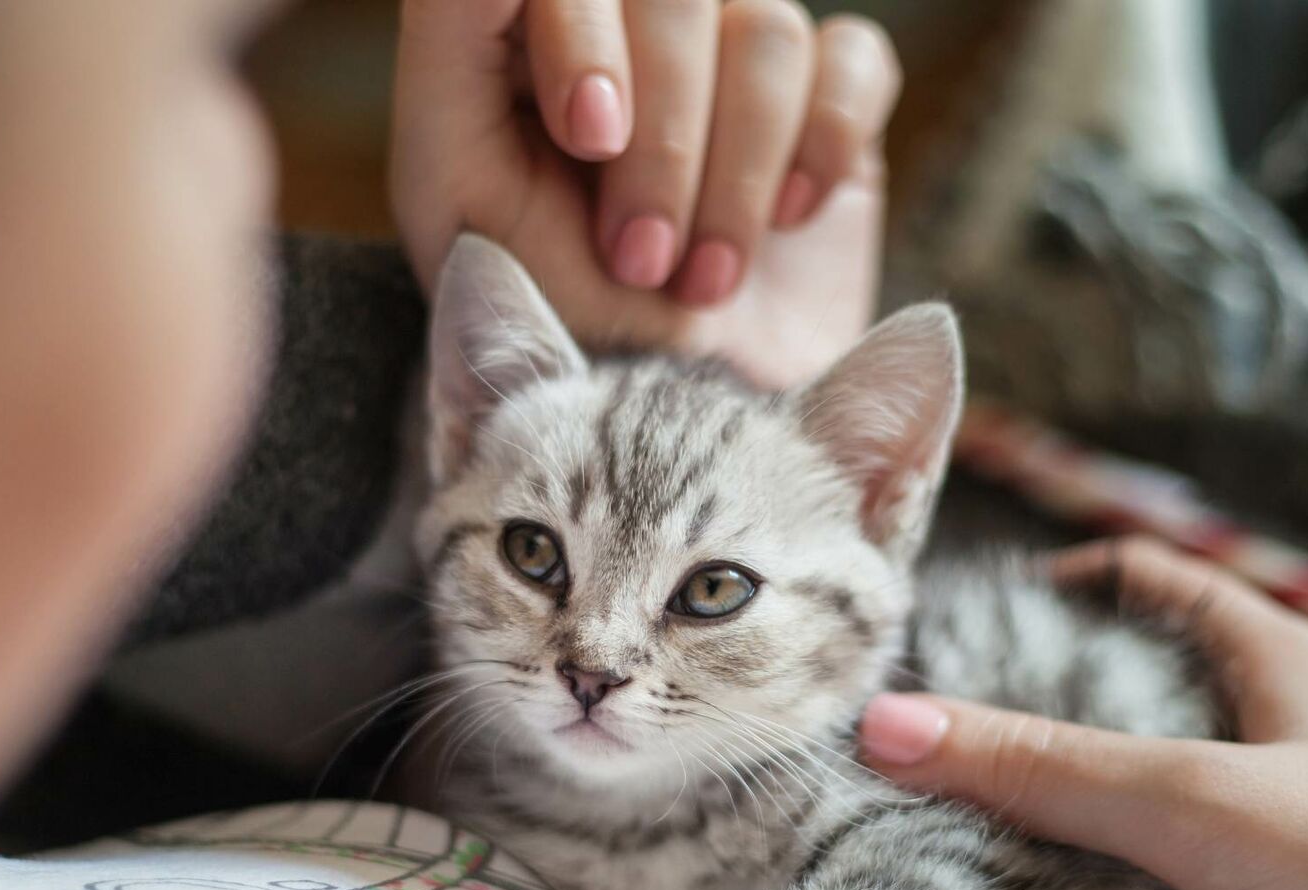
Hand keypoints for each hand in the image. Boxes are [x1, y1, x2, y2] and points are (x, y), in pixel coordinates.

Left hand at [391, 0, 901, 387]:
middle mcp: (642, 20)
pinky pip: (855, 63)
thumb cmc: (548, 312)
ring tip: (706, 280)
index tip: (590, 137)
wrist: (669, 431)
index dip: (589, 32)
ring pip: (770, 33)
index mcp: (536, 23)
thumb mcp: (460, 189)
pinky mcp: (828, 97)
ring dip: (738, 175)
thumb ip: (452, 46)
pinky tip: (788, 221)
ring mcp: (739, 53)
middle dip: (667, 144)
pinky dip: (824, 145)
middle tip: (641, 263)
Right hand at [859, 535, 1307, 889]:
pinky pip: (1203, 840)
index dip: (1060, 585)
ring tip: (1005, 814)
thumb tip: (886, 725)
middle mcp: (1301, 712)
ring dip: (1096, 782)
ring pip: (1177, 764)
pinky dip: (1140, 849)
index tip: (975, 626)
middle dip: (1059, 697)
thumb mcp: (1187, 803)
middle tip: (968, 732)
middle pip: (1154, 674)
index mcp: (1282, 652)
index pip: (1152, 577)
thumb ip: (1039, 766)